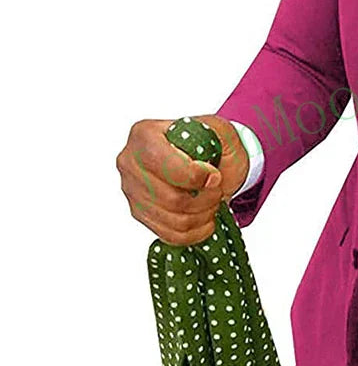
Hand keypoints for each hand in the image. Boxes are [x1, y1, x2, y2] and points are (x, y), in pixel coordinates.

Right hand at [117, 115, 249, 244]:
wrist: (208, 159)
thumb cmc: (210, 143)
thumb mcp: (219, 130)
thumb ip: (215, 143)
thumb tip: (208, 175)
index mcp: (144, 135)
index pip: (163, 165)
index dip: (195, 177)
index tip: (214, 175)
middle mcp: (130, 163)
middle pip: (171, 199)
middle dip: (206, 198)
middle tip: (217, 189)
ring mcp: (132, 191)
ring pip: (174, 220)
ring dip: (203, 215)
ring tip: (212, 201)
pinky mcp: (141, 213)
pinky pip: (170, 235)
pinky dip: (196, 231)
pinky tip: (206, 218)